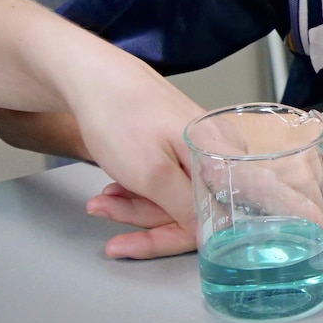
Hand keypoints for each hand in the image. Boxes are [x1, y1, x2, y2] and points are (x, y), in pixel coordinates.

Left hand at [72, 57, 203, 258]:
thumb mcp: (151, 174)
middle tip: (105, 211)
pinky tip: (117, 186)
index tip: (129, 246)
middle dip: (143, 217)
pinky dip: (141, 190)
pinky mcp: (188, 148)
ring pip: (177, 197)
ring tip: (103, 197)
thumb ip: (185, 210)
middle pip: (192, 209)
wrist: (98, 77)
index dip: (168, 237)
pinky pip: (171, 183)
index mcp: (223, 156)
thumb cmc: (123, 114)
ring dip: (136, 204)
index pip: (211, 219)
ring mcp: (205, 150)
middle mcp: (222, 153)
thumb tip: (208, 238)